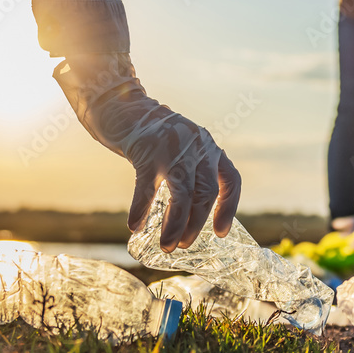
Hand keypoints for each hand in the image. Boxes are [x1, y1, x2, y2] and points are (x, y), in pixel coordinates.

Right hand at [53, 53, 240, 251]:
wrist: (123, 106)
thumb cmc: (154, 136)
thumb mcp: (183, 148)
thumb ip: (193, 172)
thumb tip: (193, 216)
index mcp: (209, 148)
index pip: (230, 181)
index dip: (228, 208)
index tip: (221, 232)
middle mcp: (197, 147)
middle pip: (206, 193)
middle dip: (196, 224)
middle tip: (184, 245)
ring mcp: (173, 149)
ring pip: (183, 195)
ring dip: (175, 225)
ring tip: (167, 246)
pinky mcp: (147, 152)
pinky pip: (147, 188)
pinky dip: (141, 209)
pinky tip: (134, 226)